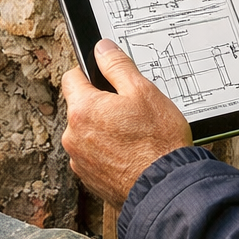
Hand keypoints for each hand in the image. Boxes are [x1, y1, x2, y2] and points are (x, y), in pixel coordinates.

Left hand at [60, 40, 192, 206]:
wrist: (166, 188)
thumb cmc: (157, 143)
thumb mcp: (143, 91)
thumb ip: (117, 65)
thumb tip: (102, 49)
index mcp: (82, 110)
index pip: (72, 77)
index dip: (90, 73)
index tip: (107, 78)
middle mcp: (73, 136)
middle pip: (81, 107)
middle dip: (101, 105)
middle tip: (131, 110)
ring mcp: (80, 160)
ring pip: (88, 132)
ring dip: (105, 130)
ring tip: (135, 135)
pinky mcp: (90, 179)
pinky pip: (95, 155)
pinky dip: (109, 152)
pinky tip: (131, 153)